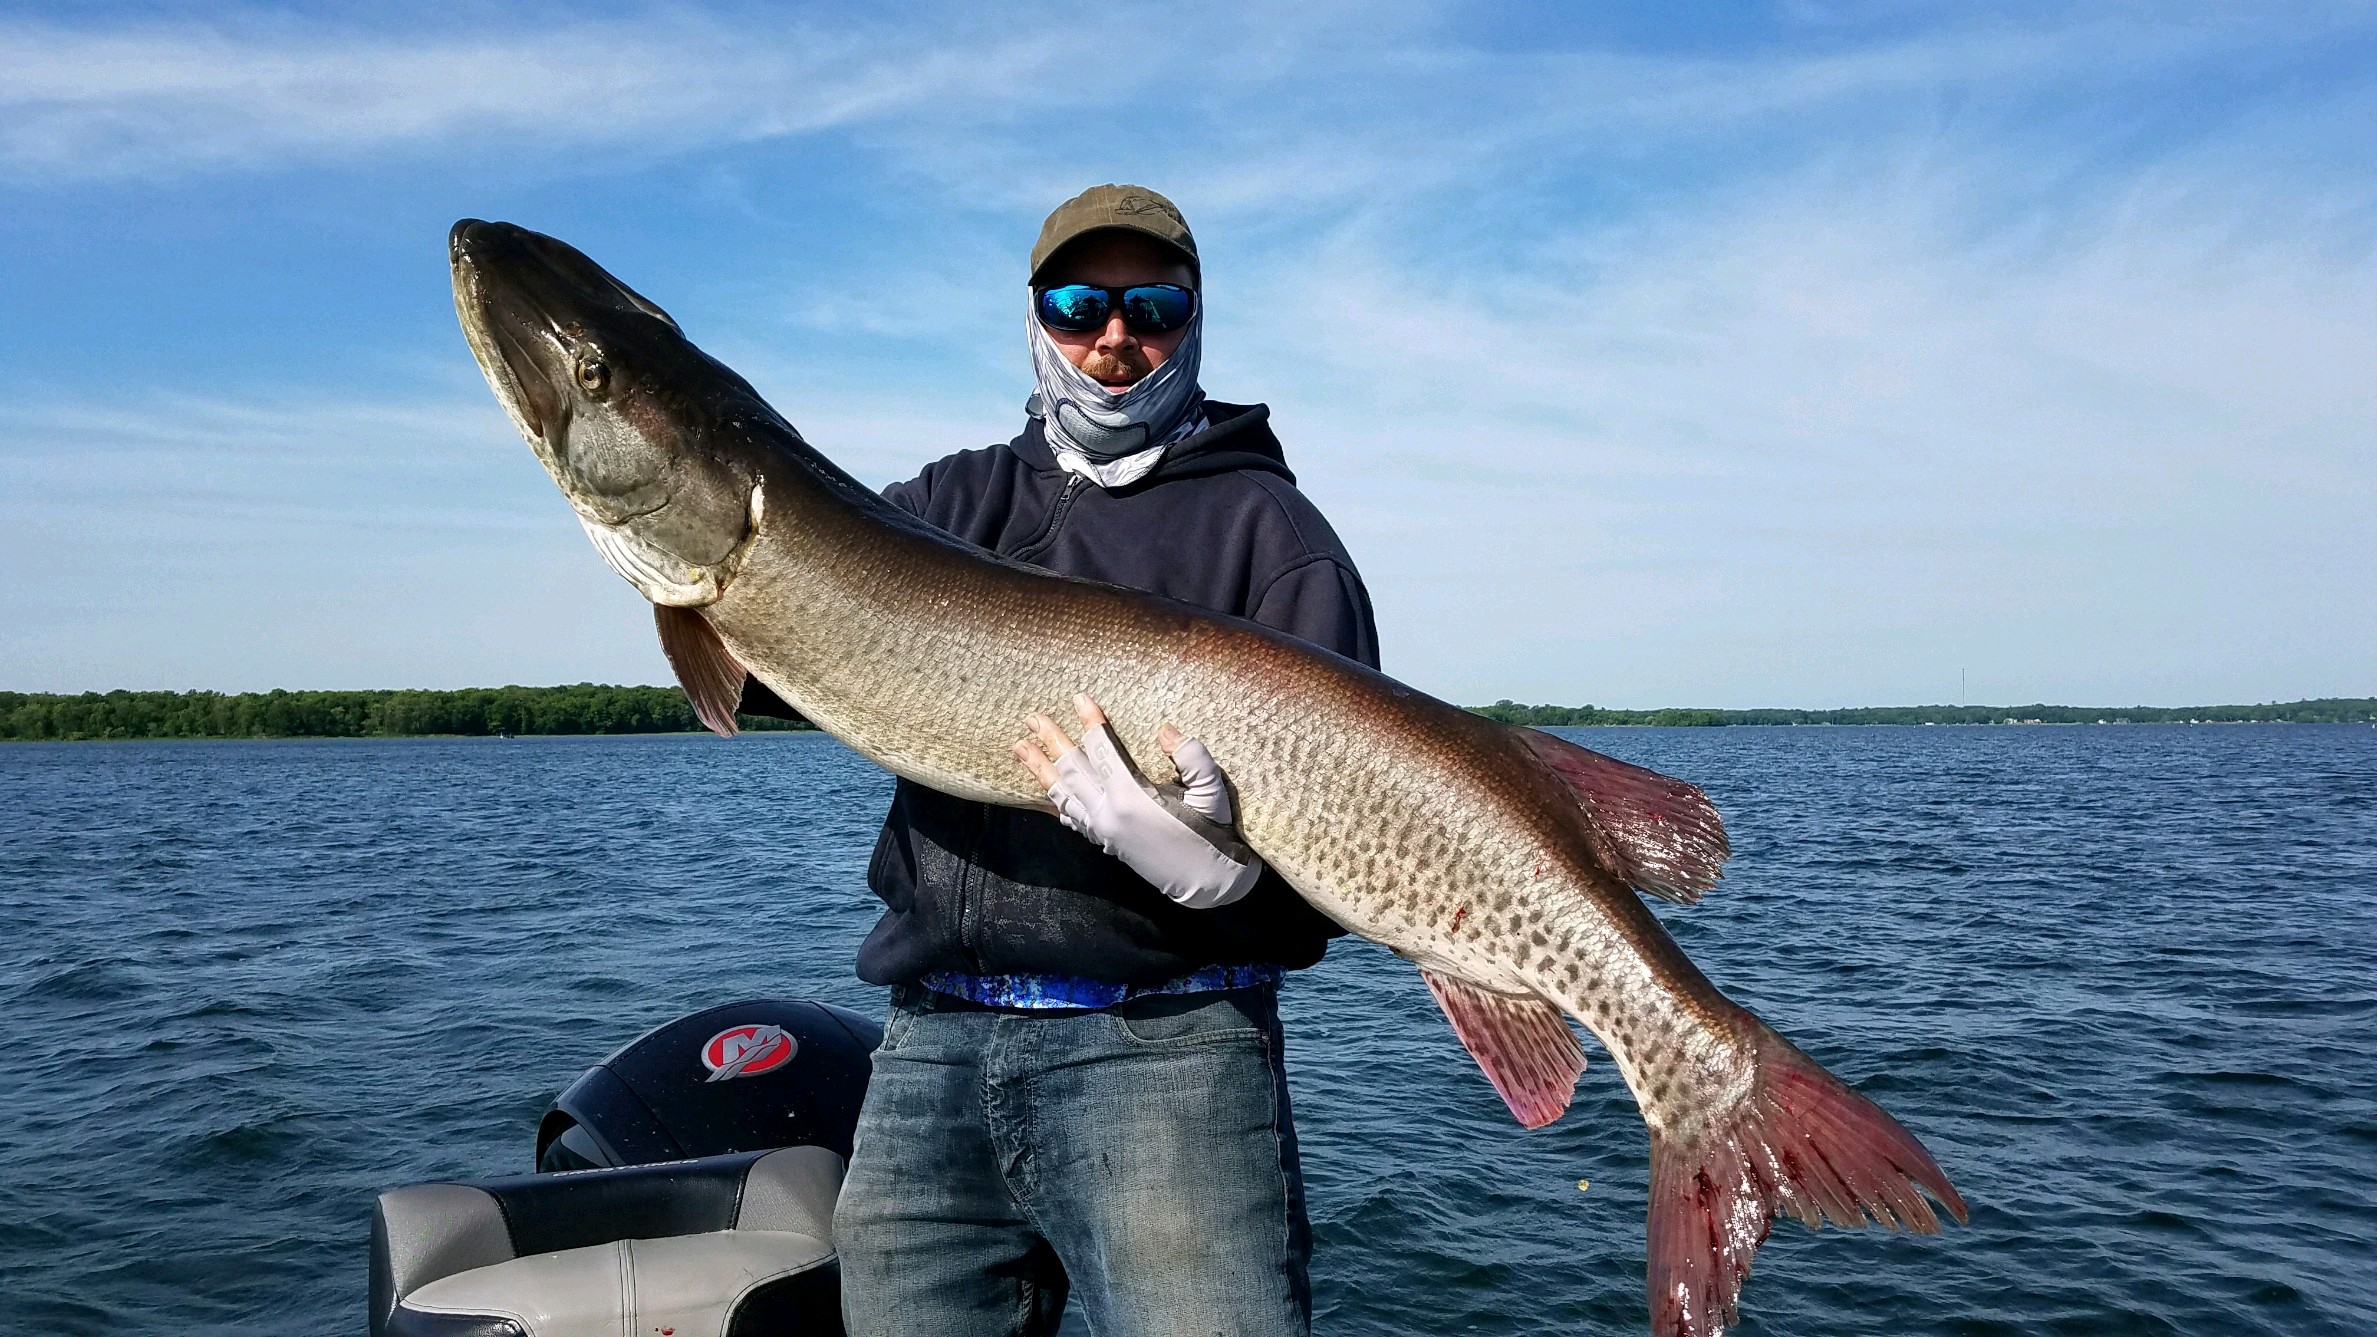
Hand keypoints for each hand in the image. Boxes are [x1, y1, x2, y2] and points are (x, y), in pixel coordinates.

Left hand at [1012, 693, 1260, 909]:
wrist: (1206, 881)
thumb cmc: (1212, 831)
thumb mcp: (1211, 790)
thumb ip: (1192, 756)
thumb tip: (1165, 730)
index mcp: (1133, 797)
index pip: (1103, 750)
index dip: (1091, 722)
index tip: (1078, 698)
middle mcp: (1109, 813)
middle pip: (1073, 769)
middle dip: (1051, 741)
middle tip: (1032, 718)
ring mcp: (1103, 830)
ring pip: (1063, 794)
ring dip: (1040, 769)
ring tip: (1020, 748)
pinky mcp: (1105, 842)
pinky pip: (1072, 818)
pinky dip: (1057, 802)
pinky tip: (1047, 791)